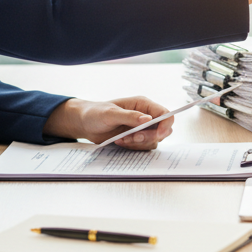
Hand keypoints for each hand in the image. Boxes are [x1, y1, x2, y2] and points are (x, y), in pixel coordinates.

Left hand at [42, 96, 173, 150]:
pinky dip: (133, 147)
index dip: (166, 124)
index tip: (158, 134)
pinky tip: (120, 142)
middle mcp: (145, 116)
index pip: (165, 114)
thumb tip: (148, 119)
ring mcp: (141, 128)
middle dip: (149, 137)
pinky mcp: (136, 138)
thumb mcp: (110, 113)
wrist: (85, 124)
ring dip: (139, 143)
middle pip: (163, 130)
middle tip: (132, 137)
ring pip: (153, 140)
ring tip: (122, 139)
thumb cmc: (96, 113)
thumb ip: (130, 116)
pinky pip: (143, 146)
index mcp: (143, 105)